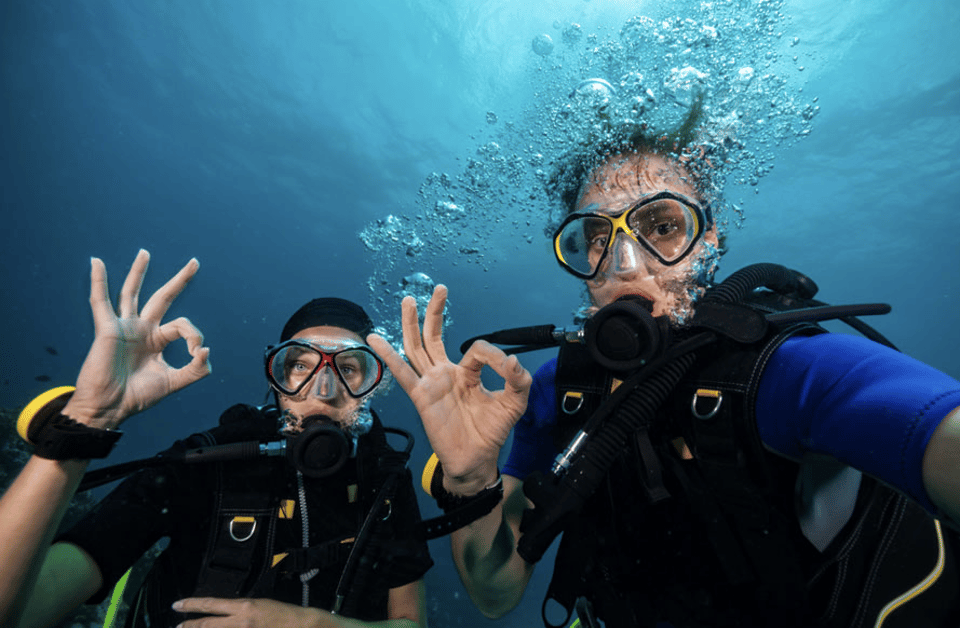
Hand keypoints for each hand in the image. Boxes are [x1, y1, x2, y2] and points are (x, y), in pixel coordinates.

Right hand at [61, 249, 210, 428]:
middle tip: (195, 262)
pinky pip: (100, 301)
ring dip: (138, 272)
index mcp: (157, 340)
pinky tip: (96, 263)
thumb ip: (195, 369)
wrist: (110, 408)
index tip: (197, 353)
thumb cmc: (137, 396)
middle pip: (162, 298)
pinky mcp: (108, 329)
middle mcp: (142, 330)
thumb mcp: (174, 382)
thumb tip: (206, 350)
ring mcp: (125, 327)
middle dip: (179, 280)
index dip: (194, 336)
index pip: (182, 326)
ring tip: (145, 253)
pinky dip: (98, 281)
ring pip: (132, 293)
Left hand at [172, 597, 337, 627]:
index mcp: (244, 607)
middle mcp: (240, 623)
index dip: (191, 605)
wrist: (301, 627)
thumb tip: (220, 614)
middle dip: (188, 626)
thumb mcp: (258, 605)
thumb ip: (238, 610)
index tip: (178, 605)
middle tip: (177, 627)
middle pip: (206, 625)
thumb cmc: (282, 615)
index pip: (210, 605)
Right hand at [368, 285, 531, 492]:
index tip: (506, 368)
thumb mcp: (513, 402)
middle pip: (434, 336)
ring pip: (417, 348)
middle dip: (435, 312)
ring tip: (408, 300)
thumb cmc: (491, 432)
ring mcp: (431, 384)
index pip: (474, 349)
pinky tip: (376, 338)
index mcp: (466, 373)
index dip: (492, 355)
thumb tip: (512, 360)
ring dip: (411, 324)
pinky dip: (389, 355)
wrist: (476, 459)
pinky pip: (403, 373)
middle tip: (439, 289)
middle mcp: (445, 374)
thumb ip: (517, 380)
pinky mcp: (422, 397)